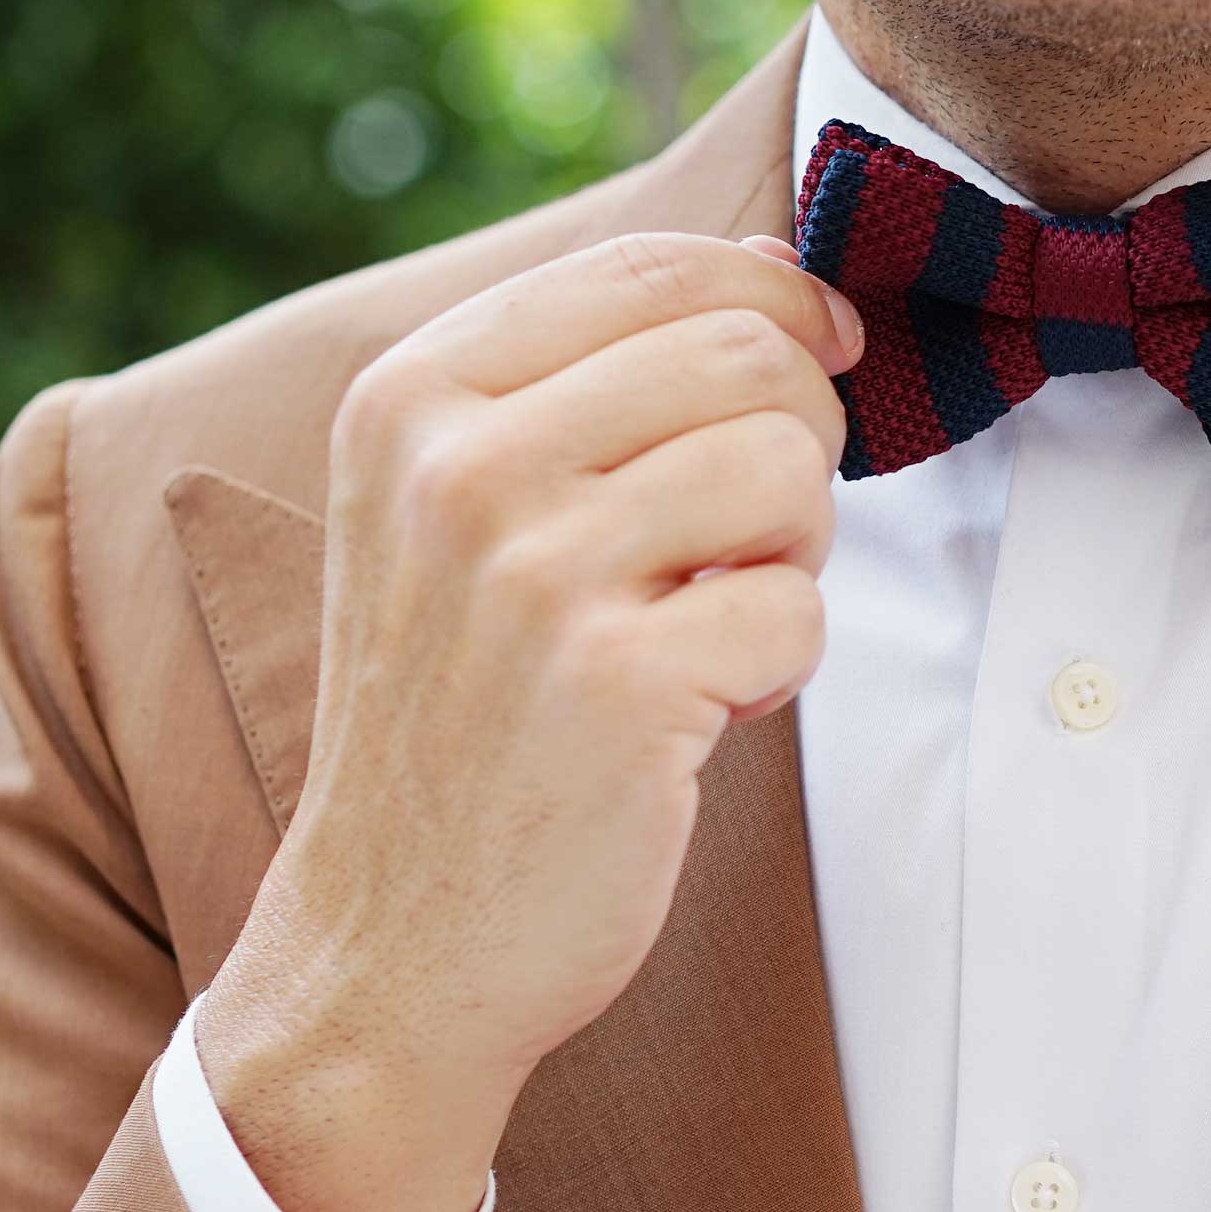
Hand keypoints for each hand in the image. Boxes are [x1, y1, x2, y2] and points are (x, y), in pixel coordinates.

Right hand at [198, 229, 863, 1211]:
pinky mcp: (620, 686)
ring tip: (713, 624)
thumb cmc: (459, 722)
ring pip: (790, 471)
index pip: (650, 267)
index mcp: (411, 396)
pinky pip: (798, 613)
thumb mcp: (456, 519)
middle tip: (753, 537)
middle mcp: (459, 465)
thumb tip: (780, 281)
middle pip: (747, 356)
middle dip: (798, 441)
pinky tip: (696, 714)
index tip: (819, 351)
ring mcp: (535, 575)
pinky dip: (779, 669)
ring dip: (795, 555)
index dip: (775, 297)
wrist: (391, 944)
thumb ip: (587, 390)